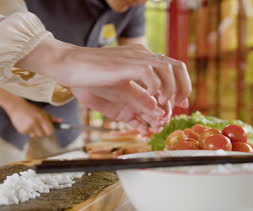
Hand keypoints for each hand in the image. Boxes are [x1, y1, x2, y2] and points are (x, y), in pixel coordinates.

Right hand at [6, 99, 58, 136]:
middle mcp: (34, 123)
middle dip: (42, 131)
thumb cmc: (30, 108)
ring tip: (31, 123)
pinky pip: (29, 135)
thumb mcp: (41, 111)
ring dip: (35, 132)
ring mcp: (28, 127)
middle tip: (38, 125)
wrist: (16, 106)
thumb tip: (61, 121)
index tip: (47, 128)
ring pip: (35, 135)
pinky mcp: (22, 130)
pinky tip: (26, 124)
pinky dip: (29, 131)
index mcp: (41, 117)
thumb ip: (51, 117)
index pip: (50, 131)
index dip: (49, 130)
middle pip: (43, 134)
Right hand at [16, 38, 191, 132]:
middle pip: (177, 66)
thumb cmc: (88, 78)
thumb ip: (136, 98)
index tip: (181, 103)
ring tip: (165, 104)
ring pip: (169, 69)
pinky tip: (153, 99)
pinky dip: (157, 87)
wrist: (69, 65)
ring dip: (171, 89)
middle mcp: (142, 56)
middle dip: (183, 88)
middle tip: (180, 105)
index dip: (181, 86)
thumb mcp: (118, 91)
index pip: (170, 69)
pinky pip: (151, 72)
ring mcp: (136, 58)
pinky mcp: (127, 63)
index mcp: (141, 61)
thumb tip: (154, 111)